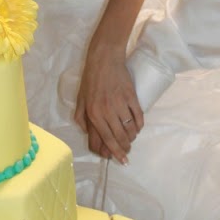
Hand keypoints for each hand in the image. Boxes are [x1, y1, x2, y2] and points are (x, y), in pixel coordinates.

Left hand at [74, 34, 142, 163]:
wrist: (104, 60)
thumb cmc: (91, 80)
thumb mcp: (80, 99)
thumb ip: (81, 118)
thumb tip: (89, 134)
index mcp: (93, 114)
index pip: (105, 139)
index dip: (114, 152)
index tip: (120, 159)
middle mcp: (106, 111)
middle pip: (119, 137)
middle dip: (125, 149)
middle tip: (127, 153)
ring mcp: (120, 104)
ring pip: (130, 129)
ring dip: (132, 138)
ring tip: (131, 140)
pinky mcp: (131, 97)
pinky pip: (138, 117)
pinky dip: (139, 125)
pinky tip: (137, 128)